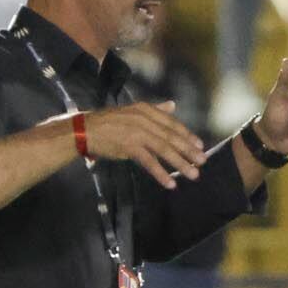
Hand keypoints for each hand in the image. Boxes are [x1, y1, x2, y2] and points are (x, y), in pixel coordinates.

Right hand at [76, 100, 208, 188]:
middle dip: (189, 151)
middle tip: (202, 162)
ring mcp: (137, 132)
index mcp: (146, 110)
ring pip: (164, 149)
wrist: (85, 129)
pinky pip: (149, 162)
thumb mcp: (132, 111)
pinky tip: (170, 183)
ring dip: (180, 163)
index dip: (187, 135)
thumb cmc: (108, 122)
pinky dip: (161, 173)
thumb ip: (155, 110)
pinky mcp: (129, 146)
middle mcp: (144, 119)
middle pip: (172, 137)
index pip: (172, 123)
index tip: (200, 146)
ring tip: (192, 174)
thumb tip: (173, 105)